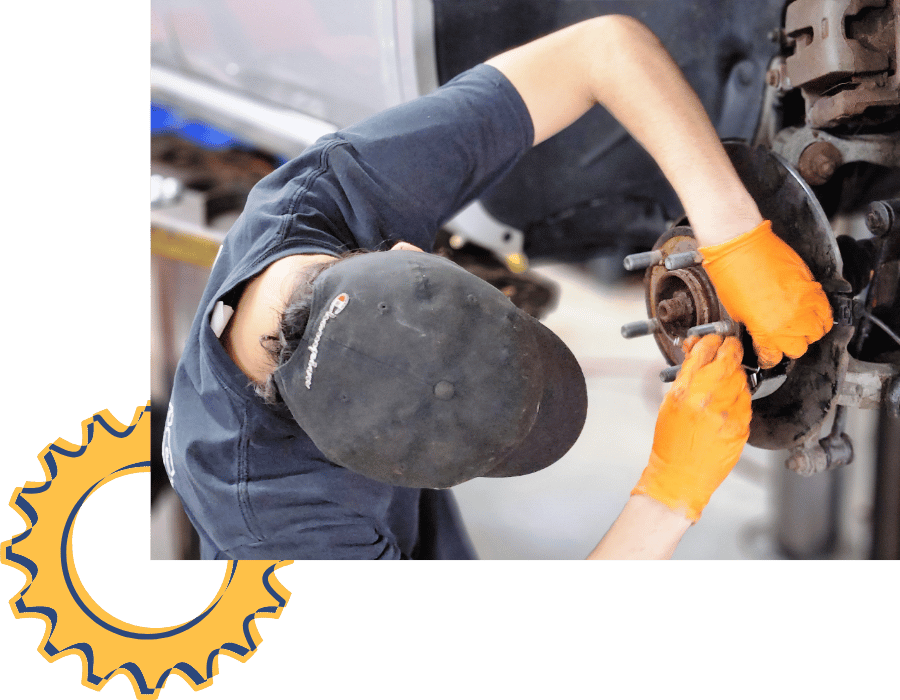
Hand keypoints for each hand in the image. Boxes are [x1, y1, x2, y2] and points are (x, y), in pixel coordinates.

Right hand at [632, 334, 750, 521]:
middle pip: (728, 359)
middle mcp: (707, 400)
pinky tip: (731, 398)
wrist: (681, 476)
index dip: (711, 341)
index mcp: (684, 392)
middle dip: (729, 348)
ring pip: (741, 377)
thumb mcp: (670, 404)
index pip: (704, 352)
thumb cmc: (671, 443)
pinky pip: (747, 399)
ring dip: (736, 371)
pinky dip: (741, 394)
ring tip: (727, 375)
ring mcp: (728, 413)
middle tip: (728, 346)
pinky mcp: (742, 425)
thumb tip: (697, 352)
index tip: (713, 339)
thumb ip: (686, 376)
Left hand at [699, 220, 832, 368]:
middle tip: (782, 340)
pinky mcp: (813, 288)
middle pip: (799, 348)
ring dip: (809, 333)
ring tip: (798, 328)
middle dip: (790, 346)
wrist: (741, 246)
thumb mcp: (736, 311)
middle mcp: (790, 321)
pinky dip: (821, 316)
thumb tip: (761, 334)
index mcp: (767, 331)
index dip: (769, 357)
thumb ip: (754, 327)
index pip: (774, 356)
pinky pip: (826, 310)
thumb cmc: (731, 274)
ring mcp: (805, 304)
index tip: (767, 355)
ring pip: (818, 331)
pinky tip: (812, 315)